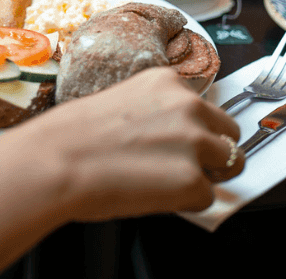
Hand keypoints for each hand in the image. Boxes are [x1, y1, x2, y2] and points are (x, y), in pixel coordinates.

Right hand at [0, 67, 244, 221]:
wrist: (55, 162)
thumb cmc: (72, 137)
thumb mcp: (120, 103)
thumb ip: (155, 113)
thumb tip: (169, 138)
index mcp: (168, 82)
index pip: (203, 106)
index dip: (194, 129)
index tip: (179, 142)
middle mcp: (189, 105)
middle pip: (229, 131)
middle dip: (213, 151)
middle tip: (183, 167)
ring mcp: (195, 142)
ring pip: (230, 162)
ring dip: (207, 175)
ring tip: (169, 183)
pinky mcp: (193, 180)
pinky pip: (207, 198)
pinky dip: (187, 203)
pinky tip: (154, 196)